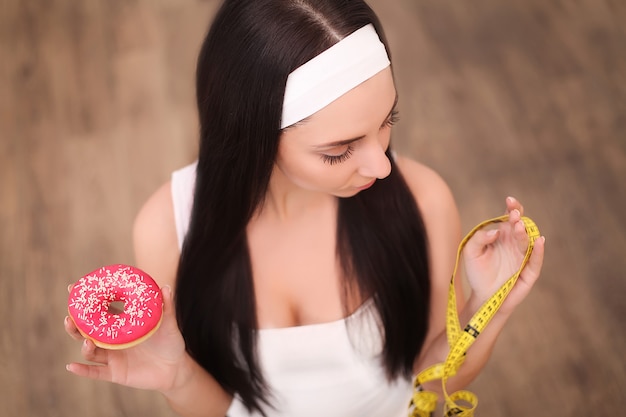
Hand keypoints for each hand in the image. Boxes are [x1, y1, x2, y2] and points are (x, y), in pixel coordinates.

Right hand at [64, 285, 186, 392]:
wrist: (176, 369)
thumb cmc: (170, 342)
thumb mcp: (168, 323)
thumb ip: (166, 306)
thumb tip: (165, 287)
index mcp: (121, 324)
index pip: (100, 310)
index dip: (86, 301)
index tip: (73, 289)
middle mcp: (112, 340)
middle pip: (87, 332)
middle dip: (76, 325)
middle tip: (70, 316)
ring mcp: (113, 357)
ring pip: (90, 351)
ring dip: (84, 345)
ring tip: (87, 341)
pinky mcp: (115, 372)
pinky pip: (95, 372)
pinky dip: (83, 370)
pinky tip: (72, 366)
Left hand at [461, 196, 544, 315]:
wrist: (482, 296)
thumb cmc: (477, 272)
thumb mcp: (470, 252)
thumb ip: (479, 238)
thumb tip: (496, 231)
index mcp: (503, 235)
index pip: (510, 217)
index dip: (512, 208)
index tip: (509, 201)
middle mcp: (515, 243)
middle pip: (521, 226)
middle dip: (518, 218)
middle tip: (513, 215)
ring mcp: (523, 257)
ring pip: (528, 242)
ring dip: (524, 233)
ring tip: (518, 227)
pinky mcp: (528, 272)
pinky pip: (535, 260)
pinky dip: (538, 251)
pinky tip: (539, 241)